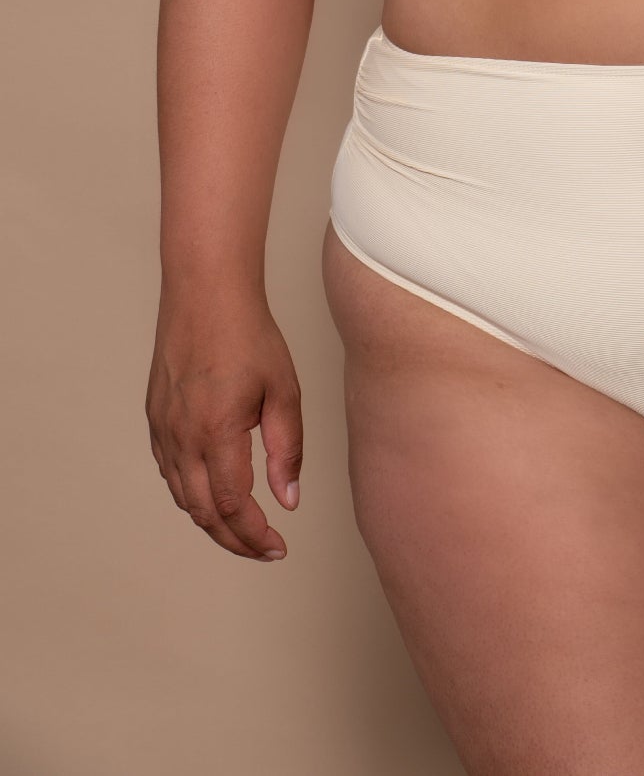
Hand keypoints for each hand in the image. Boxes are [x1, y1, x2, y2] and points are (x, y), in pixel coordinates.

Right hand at [146, 285, 302, 561]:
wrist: (205, 293)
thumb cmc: (249, 335)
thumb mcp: (284, 391)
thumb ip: (287, 450)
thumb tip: (288, 500)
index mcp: (216, 432)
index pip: (232, 506)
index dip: (255, 536)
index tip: (277, 548)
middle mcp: (182, 437)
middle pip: (203, 512)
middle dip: (234, 539)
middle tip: (264, 549)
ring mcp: (163, 429)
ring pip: (182, 497)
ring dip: (212, 520)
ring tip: (244, 528)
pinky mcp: (155, 418)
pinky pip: (170, 472)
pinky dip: (191, 494)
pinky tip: (214, 492)